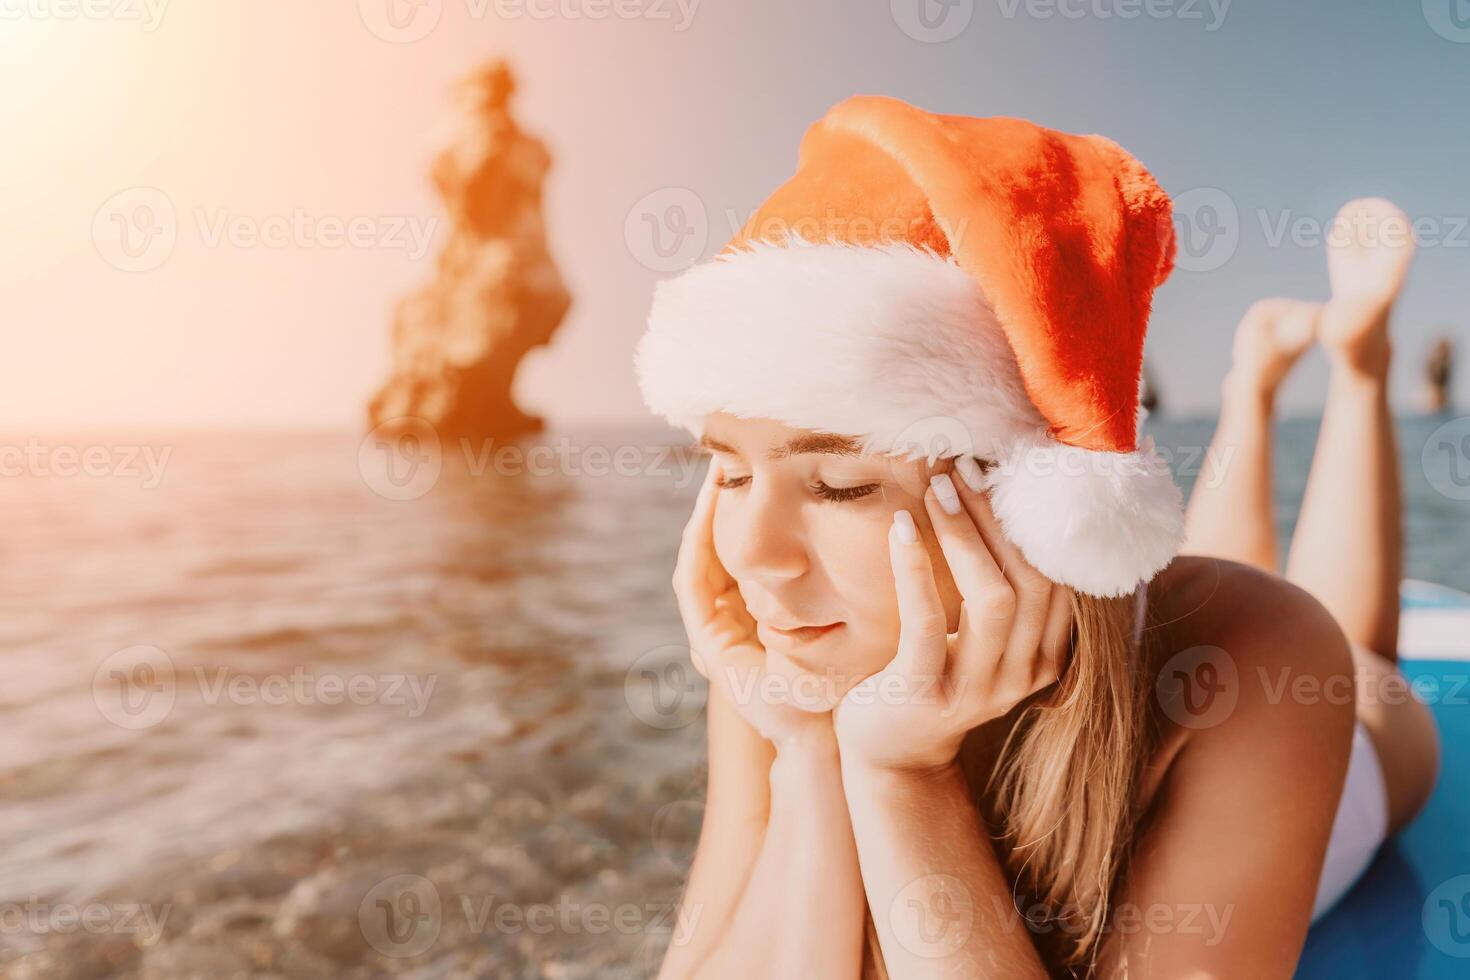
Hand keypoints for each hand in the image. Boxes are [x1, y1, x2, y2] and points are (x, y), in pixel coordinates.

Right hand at [673, 457, 835, 752]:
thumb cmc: (847, 680)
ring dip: (704, 516)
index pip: (743, 549)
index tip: (761, 467)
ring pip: (699, 558)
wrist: (829, 734)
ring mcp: (713, 632)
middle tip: (728, 457)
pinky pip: (693, 583)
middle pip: (715, 547)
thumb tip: (872, 517)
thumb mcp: (847, 612)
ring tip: (717, 474)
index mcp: (759, 612)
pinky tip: (712, 510)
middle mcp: (731, 620)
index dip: (746, 508)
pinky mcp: (707, 642)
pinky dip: (699, 544)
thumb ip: (845, 575)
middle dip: (718, 503)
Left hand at [833, 461, 1073, 772]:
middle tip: (966, 469)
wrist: (890, 750)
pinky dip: (916, 568)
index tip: (1007, 471)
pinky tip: (902, 528)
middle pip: (1031, 581)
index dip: (1035, 521)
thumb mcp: (979, 635)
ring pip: (993, 599)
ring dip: (965, 535)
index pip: (1058, 578)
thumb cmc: (933, 671)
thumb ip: (1002, 588)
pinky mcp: (925, 692)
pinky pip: (928, 621)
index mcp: (1045, 655)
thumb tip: (1002, 496)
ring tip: (937, 490)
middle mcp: (1023, 674)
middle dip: (999, 518)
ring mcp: (976, 688)